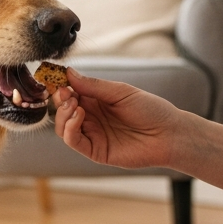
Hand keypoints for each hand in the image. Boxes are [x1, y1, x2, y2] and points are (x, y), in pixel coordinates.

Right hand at [51, 68, 177, 169]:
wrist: (168, 134)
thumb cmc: (150, 110)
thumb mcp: (120, 92)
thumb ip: (93, 85)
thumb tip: (68, 73)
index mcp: (95, 100)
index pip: (69, 92)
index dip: (60, 85)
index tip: (53, 76)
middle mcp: (90, 117)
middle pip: (62, 109)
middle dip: (59, 99)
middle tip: (64, 91)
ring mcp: (92, 134)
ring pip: (62, 126)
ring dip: (63, 113)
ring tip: (74, 103)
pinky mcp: (94, 151)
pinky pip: (73, 141)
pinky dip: (70, 128)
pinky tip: (79, 115)